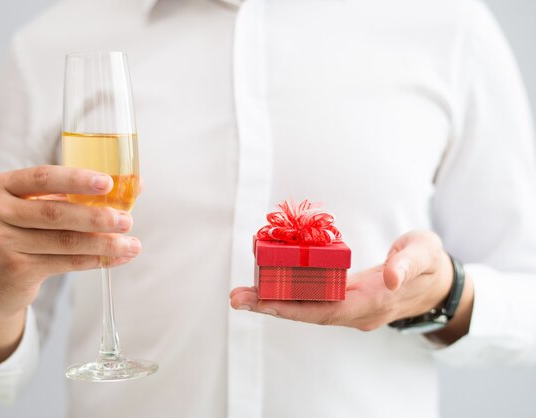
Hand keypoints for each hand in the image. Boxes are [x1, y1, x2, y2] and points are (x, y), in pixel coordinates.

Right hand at [0, 165, 140, 366]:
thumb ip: (81, 194)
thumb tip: (136, 185)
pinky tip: (116, 259)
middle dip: (97, 217)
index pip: (42, 177)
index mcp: (4, 185)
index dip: (76, 179)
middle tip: (127, 220)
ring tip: (132, 245)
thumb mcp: (45, 207)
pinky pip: (65, 262)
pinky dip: (95, 260)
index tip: (107, 183)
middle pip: (55, 212)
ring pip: (64, 241)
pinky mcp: (14, 269)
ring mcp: (0, 242)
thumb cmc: (29, 233)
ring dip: (104, 243)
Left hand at [230, 231, 454, 331]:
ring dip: (275, 303)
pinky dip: (290, 296)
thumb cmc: (430, 264)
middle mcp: (358, 312)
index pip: (327, 309)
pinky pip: (315, 302)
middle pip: (309, 313)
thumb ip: (408, 262)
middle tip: (237, 297)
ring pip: (309, 310)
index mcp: (374, 300)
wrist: (438, 285)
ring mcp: (352, 310)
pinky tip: (268, 287)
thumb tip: (390, 276)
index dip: (293, 307)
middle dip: (271, 307)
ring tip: (242, 295)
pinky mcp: (347, 301)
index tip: (262, 302)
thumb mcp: (425, 253)